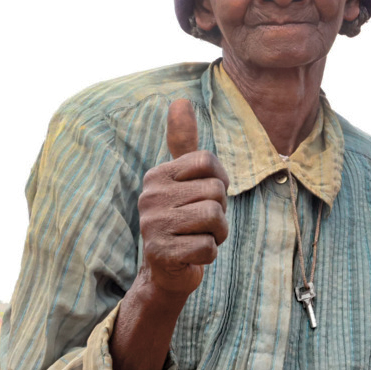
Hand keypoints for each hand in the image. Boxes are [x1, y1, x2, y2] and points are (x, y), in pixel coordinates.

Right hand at [136, 99, 229, 297]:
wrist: (166, 270)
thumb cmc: (183, 218)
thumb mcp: (184, 178)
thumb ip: (183, 141)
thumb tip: (180, 99)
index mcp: (158, 174)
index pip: (209, 163)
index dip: (219, 182)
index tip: (205, 196)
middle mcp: (150, 196)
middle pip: (216, 192)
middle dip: (220, 212)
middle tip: (201, 223)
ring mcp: (153, 225)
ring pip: (214, 218)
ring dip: (217, 233)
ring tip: (197, 237)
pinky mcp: (161, 253)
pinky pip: (209, 247)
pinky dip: (208, 254)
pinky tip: (191, 255)